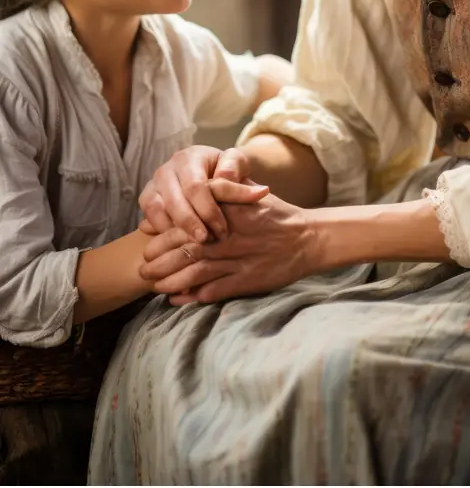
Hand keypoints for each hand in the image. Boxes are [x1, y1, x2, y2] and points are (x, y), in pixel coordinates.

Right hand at [138, 145, 268, 242]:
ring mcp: (154, 182)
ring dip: (174, 229)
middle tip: (206, 240)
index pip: (195, 186)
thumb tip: (226, 177)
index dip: (208, 210)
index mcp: (190, 157)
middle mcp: (167, 168)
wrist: (213, 169)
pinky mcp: (147, 196)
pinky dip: (161, 229)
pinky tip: (179, 240)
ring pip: (156, 208)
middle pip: (174, 200)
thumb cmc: (226, 169)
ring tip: (192, 243)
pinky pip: (149, 215)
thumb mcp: (237, 163)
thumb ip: (235, 168)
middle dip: (191, 224)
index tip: (222, 230)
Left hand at [139, 184, 322, 303]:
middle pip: (186, 249)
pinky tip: (179, 299)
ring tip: (155, 287)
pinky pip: (214, 291)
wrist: (307, 238)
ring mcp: (239, 260)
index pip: (187, 223)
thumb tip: (196, 188)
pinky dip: (194, 297)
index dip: (163, 234)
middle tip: (144, 267)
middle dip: (160, 261)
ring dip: (172, 281)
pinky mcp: (248, 280)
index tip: (148, 240)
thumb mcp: (249, 194)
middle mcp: (230, 236)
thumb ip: (223, 189)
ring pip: (195, 272)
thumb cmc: (275, 213)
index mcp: (228, 212)